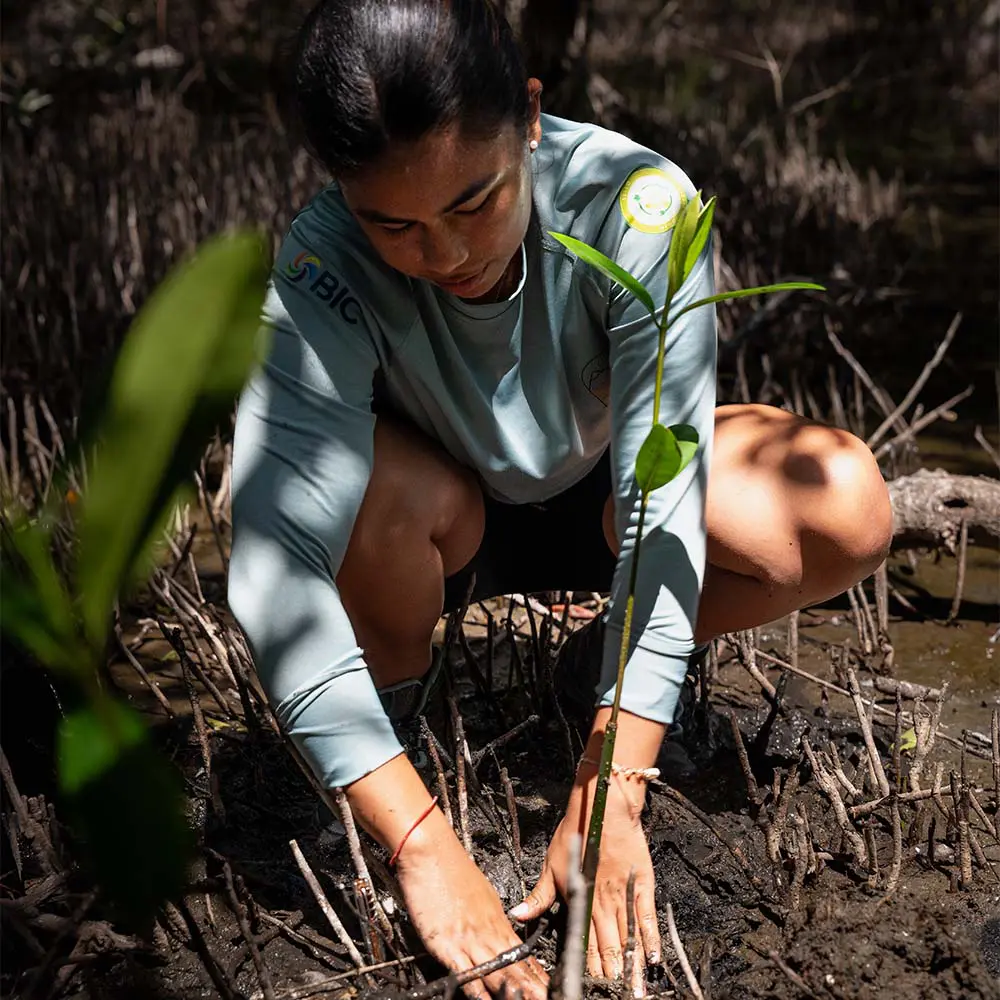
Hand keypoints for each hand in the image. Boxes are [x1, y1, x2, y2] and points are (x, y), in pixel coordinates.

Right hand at [396, 808, 548, 999]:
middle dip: (533, 987)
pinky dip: (478, 990)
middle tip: (548, 998)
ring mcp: (469, 939)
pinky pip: (468, 973)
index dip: (537, 973)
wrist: (431, 852)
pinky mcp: (449, 945)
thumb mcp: (481, 892)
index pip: (523, 952)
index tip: (550, 987)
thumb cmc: (451, 867)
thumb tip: (497, 927)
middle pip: (516, 966)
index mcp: (497, 918)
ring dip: (514, 991)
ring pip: (498, 972)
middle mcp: (487, 930)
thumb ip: (489, 914)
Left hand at [510, 766, 658, 995]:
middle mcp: (602, 903)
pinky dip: (651, 940)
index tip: (589, 988)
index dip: (587, 968)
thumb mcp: (551, 864)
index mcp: (580, 901)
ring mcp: (623, 895)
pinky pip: (647, 918)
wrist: (603, 808)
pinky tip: (655, 960)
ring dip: (632, 967)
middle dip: (612, 976)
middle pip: (608, 948)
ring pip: (628, 939)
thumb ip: (539, 895)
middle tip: (615, 995)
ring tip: (635, 990)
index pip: (583, 944)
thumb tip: (518, 914)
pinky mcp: (642, 886)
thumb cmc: (575, 832)